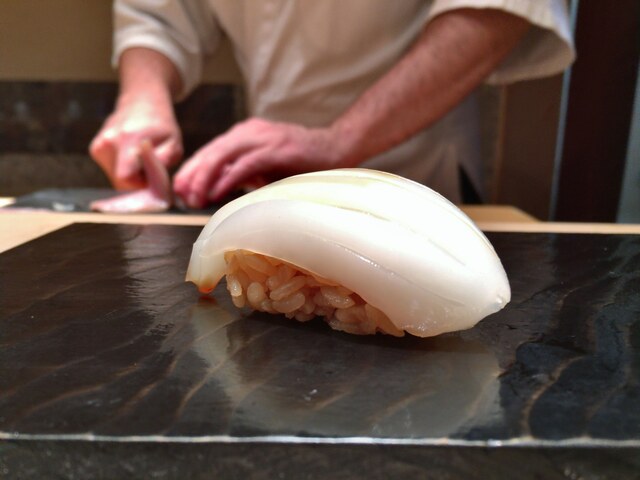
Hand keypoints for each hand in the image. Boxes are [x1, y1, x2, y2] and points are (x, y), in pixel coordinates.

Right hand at [89, 96, 182, 189]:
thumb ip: (163, 162)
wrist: (142, 102)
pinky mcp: (95, 148)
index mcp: (129, 139)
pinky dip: (122, 169)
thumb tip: (154, 180)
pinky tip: (131, 157)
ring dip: (129, 176)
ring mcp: (99, 145)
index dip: (140, 184)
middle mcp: (108, 141)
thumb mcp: (174, 144)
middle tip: (149, 170)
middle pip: (119, 181)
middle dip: (136, 182)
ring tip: (140, 161)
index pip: (125, 178)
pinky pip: (110, 170)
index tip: (152, 178)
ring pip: (114, 178)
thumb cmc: (162, 126)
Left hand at [173, 117, 348, 207]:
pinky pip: (244, 165)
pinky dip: (228, 180)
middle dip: (193, 175)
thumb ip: (243, 173)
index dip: (193, 170)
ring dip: (205, 179)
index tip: (181, 189)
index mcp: (245, 134)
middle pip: (211, 152)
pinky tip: (216, 193)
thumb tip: (216, 189)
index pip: (211, 150)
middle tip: (182, 196)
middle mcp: (249, 132)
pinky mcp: (276, 150)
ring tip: (195, 198)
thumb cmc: (301, 161)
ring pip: (222, 156)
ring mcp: (263, 139)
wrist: (336, 148)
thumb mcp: (265, 166)